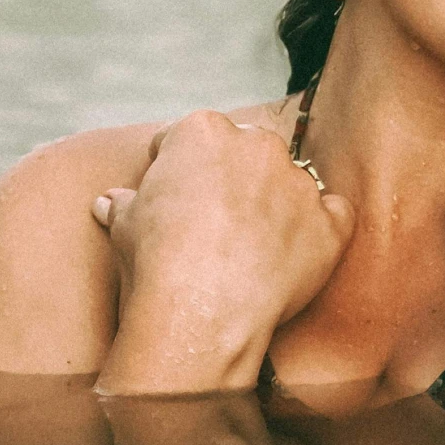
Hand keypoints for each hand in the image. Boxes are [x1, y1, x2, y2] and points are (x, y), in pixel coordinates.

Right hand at [92, 111, 353, 394]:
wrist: (200, 313)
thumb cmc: (156, 263)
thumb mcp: (125, 225)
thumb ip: (125, 204)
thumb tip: (110, 202)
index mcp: (202, 131)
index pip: (189, 135)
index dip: (177, 165)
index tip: (172, 193)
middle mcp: (257, 145)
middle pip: (247, 150)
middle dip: (234, 176)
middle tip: (216, 219)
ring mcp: (298, 183)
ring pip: (291, 180)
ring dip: (277, 202)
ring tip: (253, 245)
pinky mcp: (329, 224)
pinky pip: (334, 214)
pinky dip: (321, 229)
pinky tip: (298, 253)